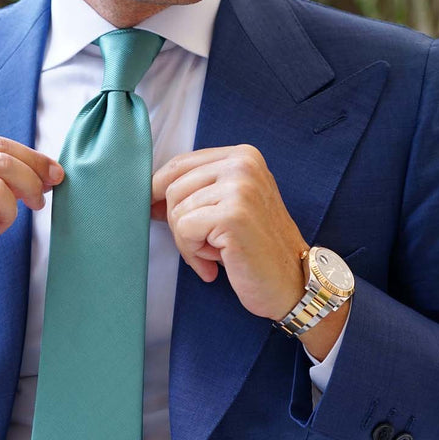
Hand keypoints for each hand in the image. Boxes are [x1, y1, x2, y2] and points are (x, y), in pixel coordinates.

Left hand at [151, 144, 309, 321]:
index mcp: (242, 155)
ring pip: (176, 210)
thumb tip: (147, 194)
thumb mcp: (226, 207)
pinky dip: (193, 254)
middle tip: (204, 247)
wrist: (291, 283)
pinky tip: (215, 264)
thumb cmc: (255, 249)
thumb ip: (195, 192)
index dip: (159, 191)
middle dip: (178, 224)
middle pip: (172, 187)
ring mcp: (239, 187)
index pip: (179, 164)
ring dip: (188, 242)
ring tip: (216, 254)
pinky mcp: (233, 215)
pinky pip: (184, 231)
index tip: (155, 213)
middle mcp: (243, 163)